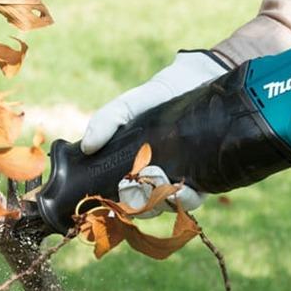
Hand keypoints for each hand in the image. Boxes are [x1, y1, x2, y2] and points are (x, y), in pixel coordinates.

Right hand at [81, 50, 227, 215]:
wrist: (190, 83)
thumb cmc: (153, 98)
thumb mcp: (125, 107)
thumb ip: (105, 121)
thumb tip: (87, 146)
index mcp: (132, 170)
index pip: (120, 198)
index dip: (116, 201)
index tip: (118, 188)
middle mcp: (154, 181)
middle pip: (143, 207)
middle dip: (140, 201)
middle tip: (140, 181)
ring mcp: (177, 181)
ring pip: (167, 206)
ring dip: (163, 200)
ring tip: (161, 178)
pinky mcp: (203, 179)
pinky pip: (193, 200)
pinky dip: (187, 198)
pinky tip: (182, 186)